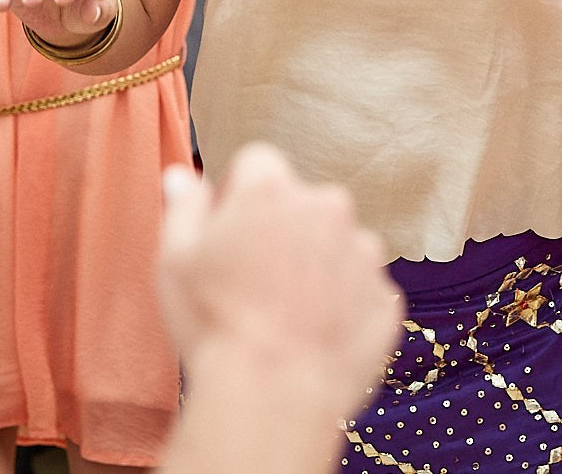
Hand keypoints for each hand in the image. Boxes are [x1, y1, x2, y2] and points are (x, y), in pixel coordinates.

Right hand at [159, 145, 399, 413]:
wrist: (273, 397)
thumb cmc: (214, 325)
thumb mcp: (175, 260)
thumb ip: (184, 207)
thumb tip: (184, 177)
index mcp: (272, 189)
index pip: (258, 165)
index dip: (240, 197)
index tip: (229, 236)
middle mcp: (327, 208)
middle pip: (303, 205)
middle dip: (284, 231)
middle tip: (256, 281)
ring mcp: (363, 254)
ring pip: (337, 247)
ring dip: (317, 267)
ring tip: (286, 316)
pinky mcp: (385, 298)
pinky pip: (362, 291)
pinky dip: (343, 307)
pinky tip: (314, 337)